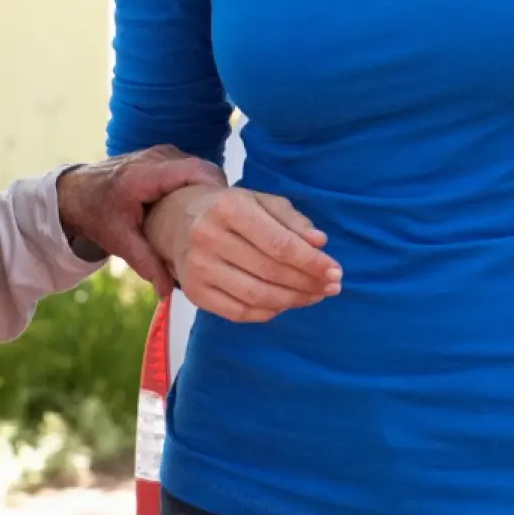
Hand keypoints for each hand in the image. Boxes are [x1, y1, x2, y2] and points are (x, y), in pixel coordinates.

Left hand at [57, 147, 226, 296]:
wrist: (78, 192)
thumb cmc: (97, 214)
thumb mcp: (119, 241)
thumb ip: (146, 264)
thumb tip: (168, 292)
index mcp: (145, 175)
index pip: (195, 171)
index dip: (216, 190)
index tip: (223, 219)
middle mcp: (157, 157)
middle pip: (204, 170)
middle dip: (215, 196)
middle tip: (220, 227)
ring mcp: (163, 152)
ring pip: (201, 168)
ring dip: (207, 191)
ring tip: (208, 221)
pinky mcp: (166, 156)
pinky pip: (192, 168)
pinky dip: (197, 186)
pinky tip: (195, 211)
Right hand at [146, 186, 341, 322]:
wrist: (178, 221)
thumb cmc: (232, 210)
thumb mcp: (262, 201)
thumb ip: (293, 220)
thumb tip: (320, 243)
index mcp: (228, 208)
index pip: (278, 243)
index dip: (311, 262)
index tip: (335, 271)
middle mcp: (207, 237)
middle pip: (270, 271)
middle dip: (308, 283)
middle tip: (331, 287)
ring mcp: (197, 268)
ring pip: (257, 296)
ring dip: (293, 300)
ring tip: (314, 296)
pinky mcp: (194, 292)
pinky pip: (240, 312)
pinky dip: (269, 312)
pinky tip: (285, 303)